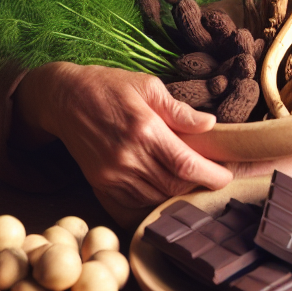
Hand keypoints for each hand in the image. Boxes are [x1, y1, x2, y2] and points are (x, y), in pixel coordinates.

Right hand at [14, 62, 234, 222]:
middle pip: (173, 186)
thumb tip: (209, 124)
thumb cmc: (109, 86)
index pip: (185, 164)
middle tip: (213, 177)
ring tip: (192, 182)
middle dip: (198, 185)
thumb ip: (178, 109)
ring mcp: (112, 174)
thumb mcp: (147, 85)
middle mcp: (128, 156)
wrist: (65, 99)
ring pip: (155, 199)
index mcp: (144, 129)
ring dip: (177, 195)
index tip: (226, 175)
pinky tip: (164, 190)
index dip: (211, 175)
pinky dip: (153, 202)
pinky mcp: (100, 184)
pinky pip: (133, 205)